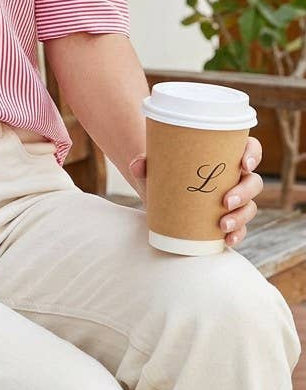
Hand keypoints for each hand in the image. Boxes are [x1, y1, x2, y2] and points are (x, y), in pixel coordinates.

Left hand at [129, 136, 263, 246]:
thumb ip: (144, 161)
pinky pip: (240, 228)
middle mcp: (234, 176)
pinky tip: (228, 240)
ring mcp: (233, 199)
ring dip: (241, 217)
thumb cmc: (163, 168)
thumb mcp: (154, 163)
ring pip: (249, 207)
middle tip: (225, 201)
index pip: (250, 149)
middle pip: (253, 182)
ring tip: (222, 225)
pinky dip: (237, 234)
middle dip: (244, 193)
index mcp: (225, 154)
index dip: (253, 154)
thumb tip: (136, 165)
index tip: (244, 164)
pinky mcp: (226, 218)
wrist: (157, 190)